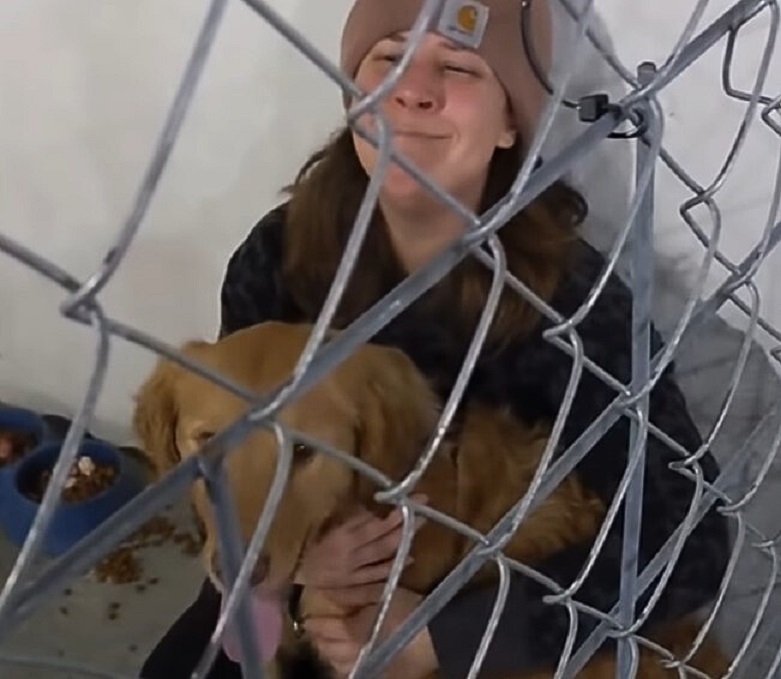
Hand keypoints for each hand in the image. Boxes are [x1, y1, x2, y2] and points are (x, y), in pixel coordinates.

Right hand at [295, 495, 426, 599]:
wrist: (290, 573)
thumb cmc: (305, 542)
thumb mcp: (325, 524)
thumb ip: (349, 518)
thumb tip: (373, 509)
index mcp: (344, 537)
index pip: (377, 525)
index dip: (398, 514)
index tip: (414, 500)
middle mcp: (352, 556)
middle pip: (386, 542)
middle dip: (407, 527)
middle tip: (424, 513)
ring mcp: (354, 574)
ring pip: (384, 559)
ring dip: (403, 546)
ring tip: (418, 531)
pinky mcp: (353, 587)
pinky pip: (377, 580)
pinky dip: (393, 570)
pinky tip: (408, 560)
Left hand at [304, 585, 437, 678]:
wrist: (439, 634)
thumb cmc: (410, 607)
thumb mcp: (381, 594)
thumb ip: (354, 595)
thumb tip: (330, 593)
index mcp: (357, 631)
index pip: (328, 630)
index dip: (317, 624)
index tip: (307, 617)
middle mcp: (357, 653)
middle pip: (330, 650)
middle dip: (321, 640)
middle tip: (315, 630)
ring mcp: (369, 667)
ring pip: (341, 666)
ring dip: (331, 655)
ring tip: (328, 645)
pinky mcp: (381, 676)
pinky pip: (357, 672)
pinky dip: (347, 666)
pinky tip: (347, 659)